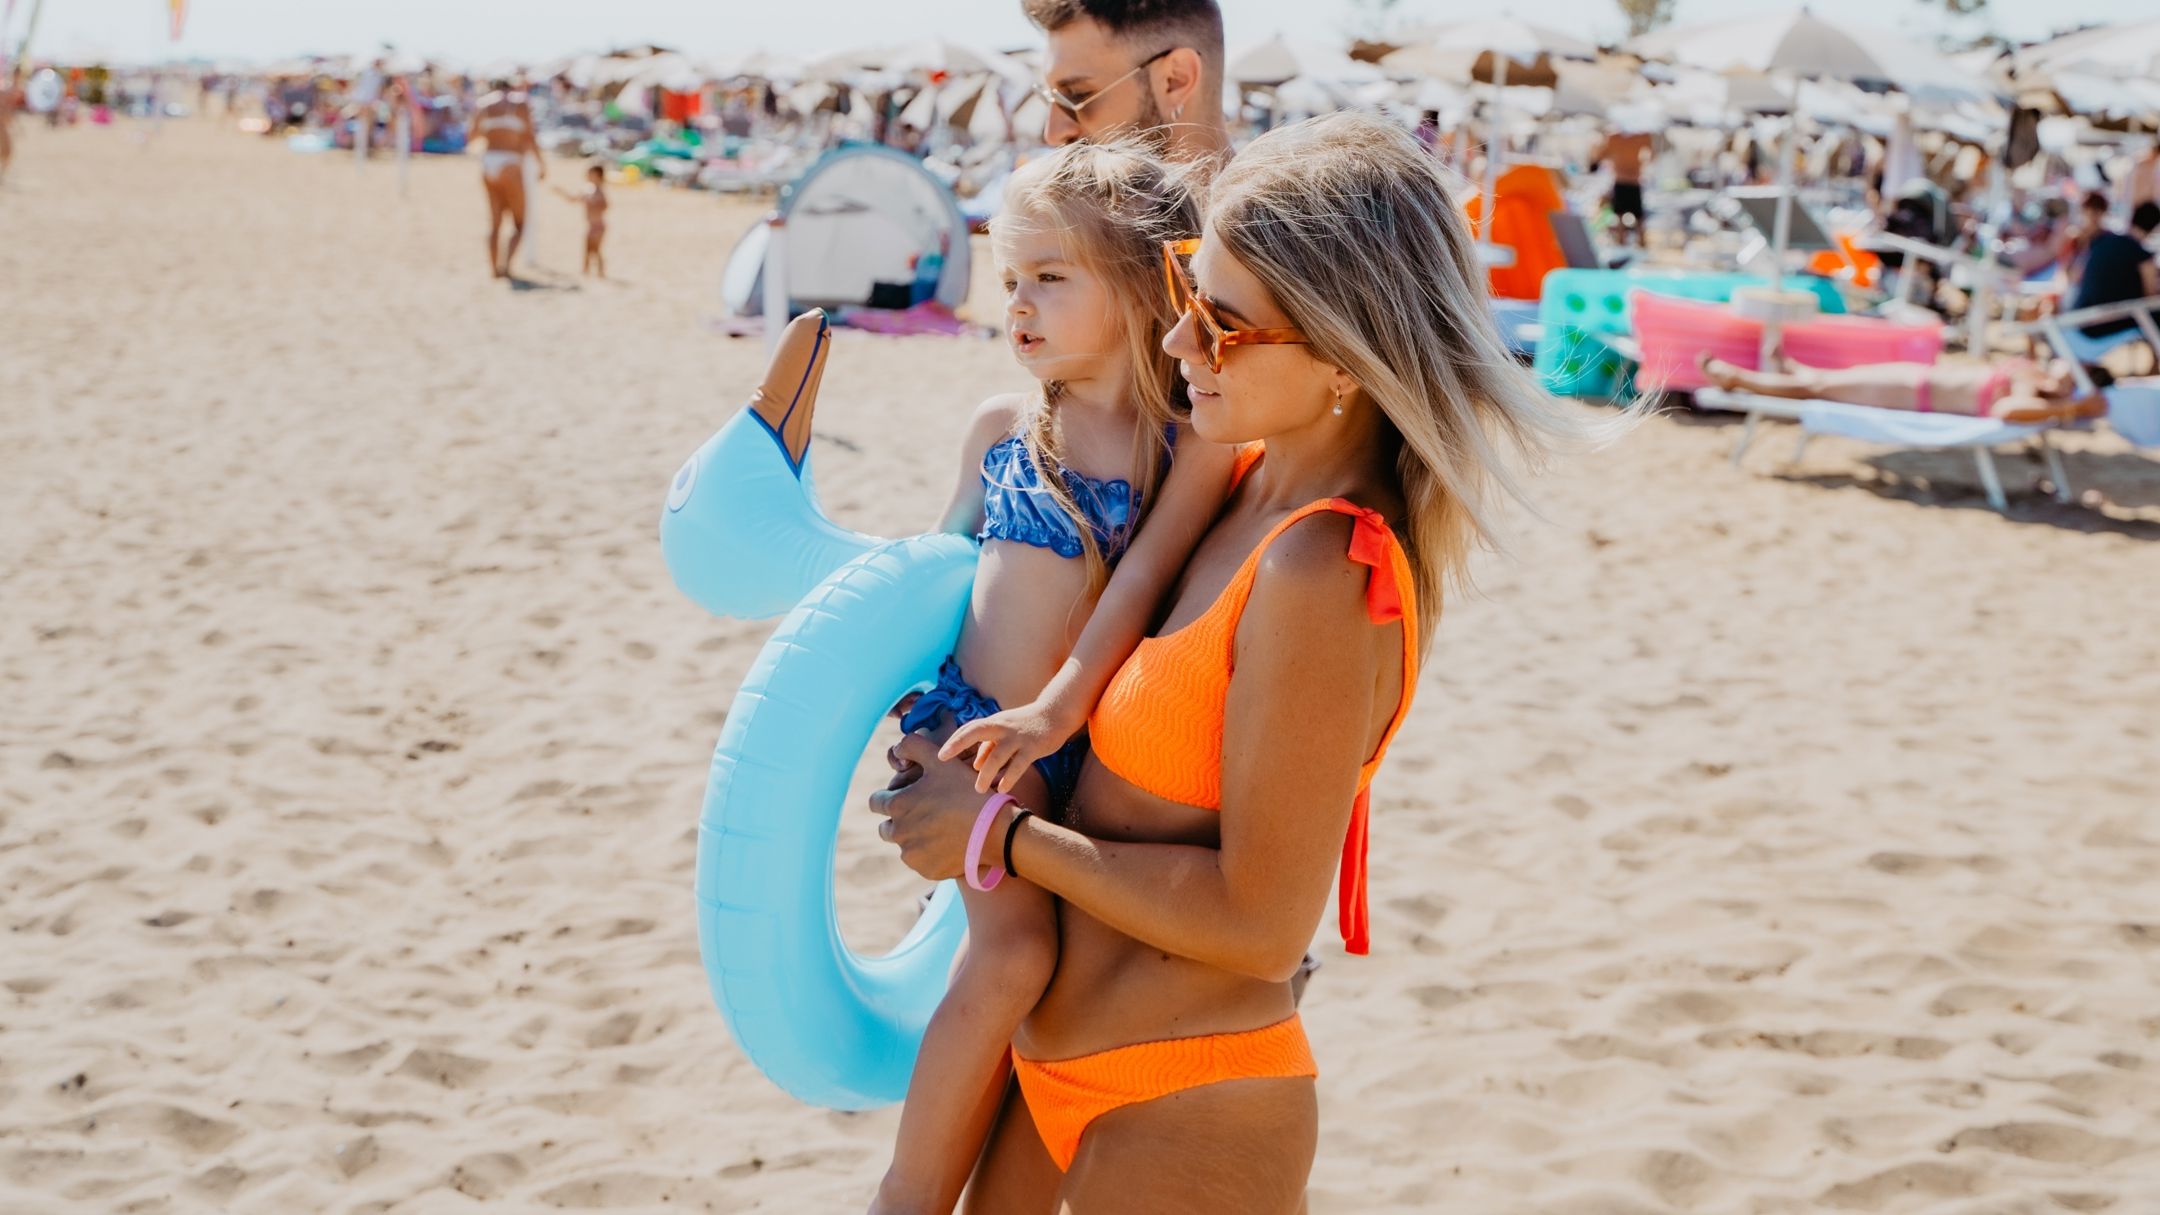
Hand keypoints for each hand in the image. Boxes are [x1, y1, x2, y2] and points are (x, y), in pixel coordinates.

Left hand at [870, 733, 1009, 881]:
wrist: (995, 830)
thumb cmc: (967, 791)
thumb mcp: (941, 760)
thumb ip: (913, 746)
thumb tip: (895, 750)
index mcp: (897, 805)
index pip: (876, 802)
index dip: (889, 796)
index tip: (907, 796)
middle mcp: (899, 833)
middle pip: (886, 827)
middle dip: (900, 820)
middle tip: (925, 813)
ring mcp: (912, 855)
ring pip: (904, 845)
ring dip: (914, 837)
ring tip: (940, 828)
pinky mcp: (926, 870)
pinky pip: (920, 861)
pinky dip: (930, 854)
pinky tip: (948, 843)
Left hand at [939, 700, 1075, 794]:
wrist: (1055, 714)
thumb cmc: (1026, 725)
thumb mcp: (1005, 732)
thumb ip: (989, 747)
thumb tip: (975, 766)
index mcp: (994, 723)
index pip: (969, 728)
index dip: (954, 740)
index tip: (940, 756)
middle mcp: (1002, 727)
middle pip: (976, 731)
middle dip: (958, 743)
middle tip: (942, 759)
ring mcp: (1017, 737)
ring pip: (997, 754)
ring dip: (986, 773)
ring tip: (979, 789)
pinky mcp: (1033, 747)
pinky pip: (1018, 764)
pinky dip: (1009, 777)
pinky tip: (1002, 789)